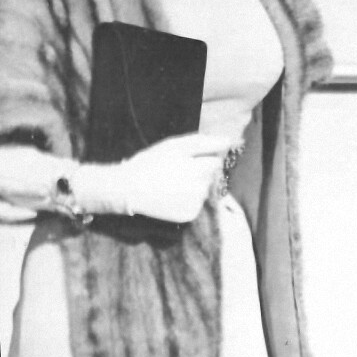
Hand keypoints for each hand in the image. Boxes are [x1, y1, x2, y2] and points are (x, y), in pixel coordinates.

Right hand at [71, 132, 235, 223]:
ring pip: (203, 191)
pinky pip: (196, 204)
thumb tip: (229, 141)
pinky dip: (187, 200)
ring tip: (171, 185)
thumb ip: (203, 142)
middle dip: (198, 173)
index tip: (185, 161)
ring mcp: (195, 204)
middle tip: (175, 173)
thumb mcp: (173, 146)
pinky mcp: (189, 215)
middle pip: (210, 177)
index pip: (215, 161)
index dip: (201, 159)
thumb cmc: (150, 163)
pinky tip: (171, 196)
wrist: (127, 189)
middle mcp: (201, 188)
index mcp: (198, 168)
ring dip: (193, 187)